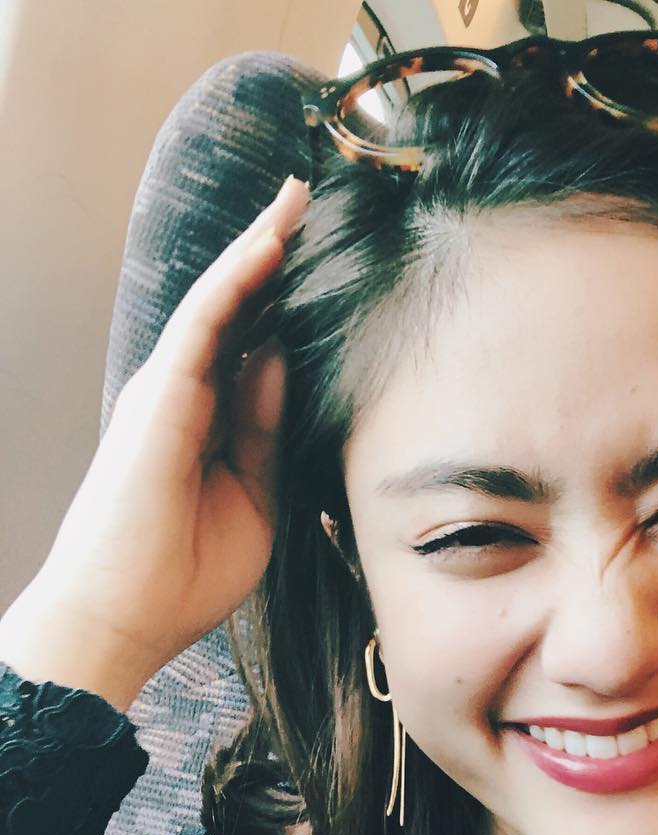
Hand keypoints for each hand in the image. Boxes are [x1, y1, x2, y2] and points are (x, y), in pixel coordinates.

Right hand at [7, 175, 309, 699]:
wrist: (128, 616)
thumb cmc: (185, 573)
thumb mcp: (256, 500)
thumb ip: (269, 432)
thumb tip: (283, 362)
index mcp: (211, 424)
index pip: (253, 349)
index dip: (288, 306)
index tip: (330, 269)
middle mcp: (187, 395)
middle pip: (237, 311)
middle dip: (275, 258)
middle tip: (313, 203)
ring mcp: (171, 389)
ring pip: (221, 300)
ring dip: (260, 248)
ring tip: (297, 197)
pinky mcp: (162, 392)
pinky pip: (205, 322)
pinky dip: (238, 279)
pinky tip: (271, 243)